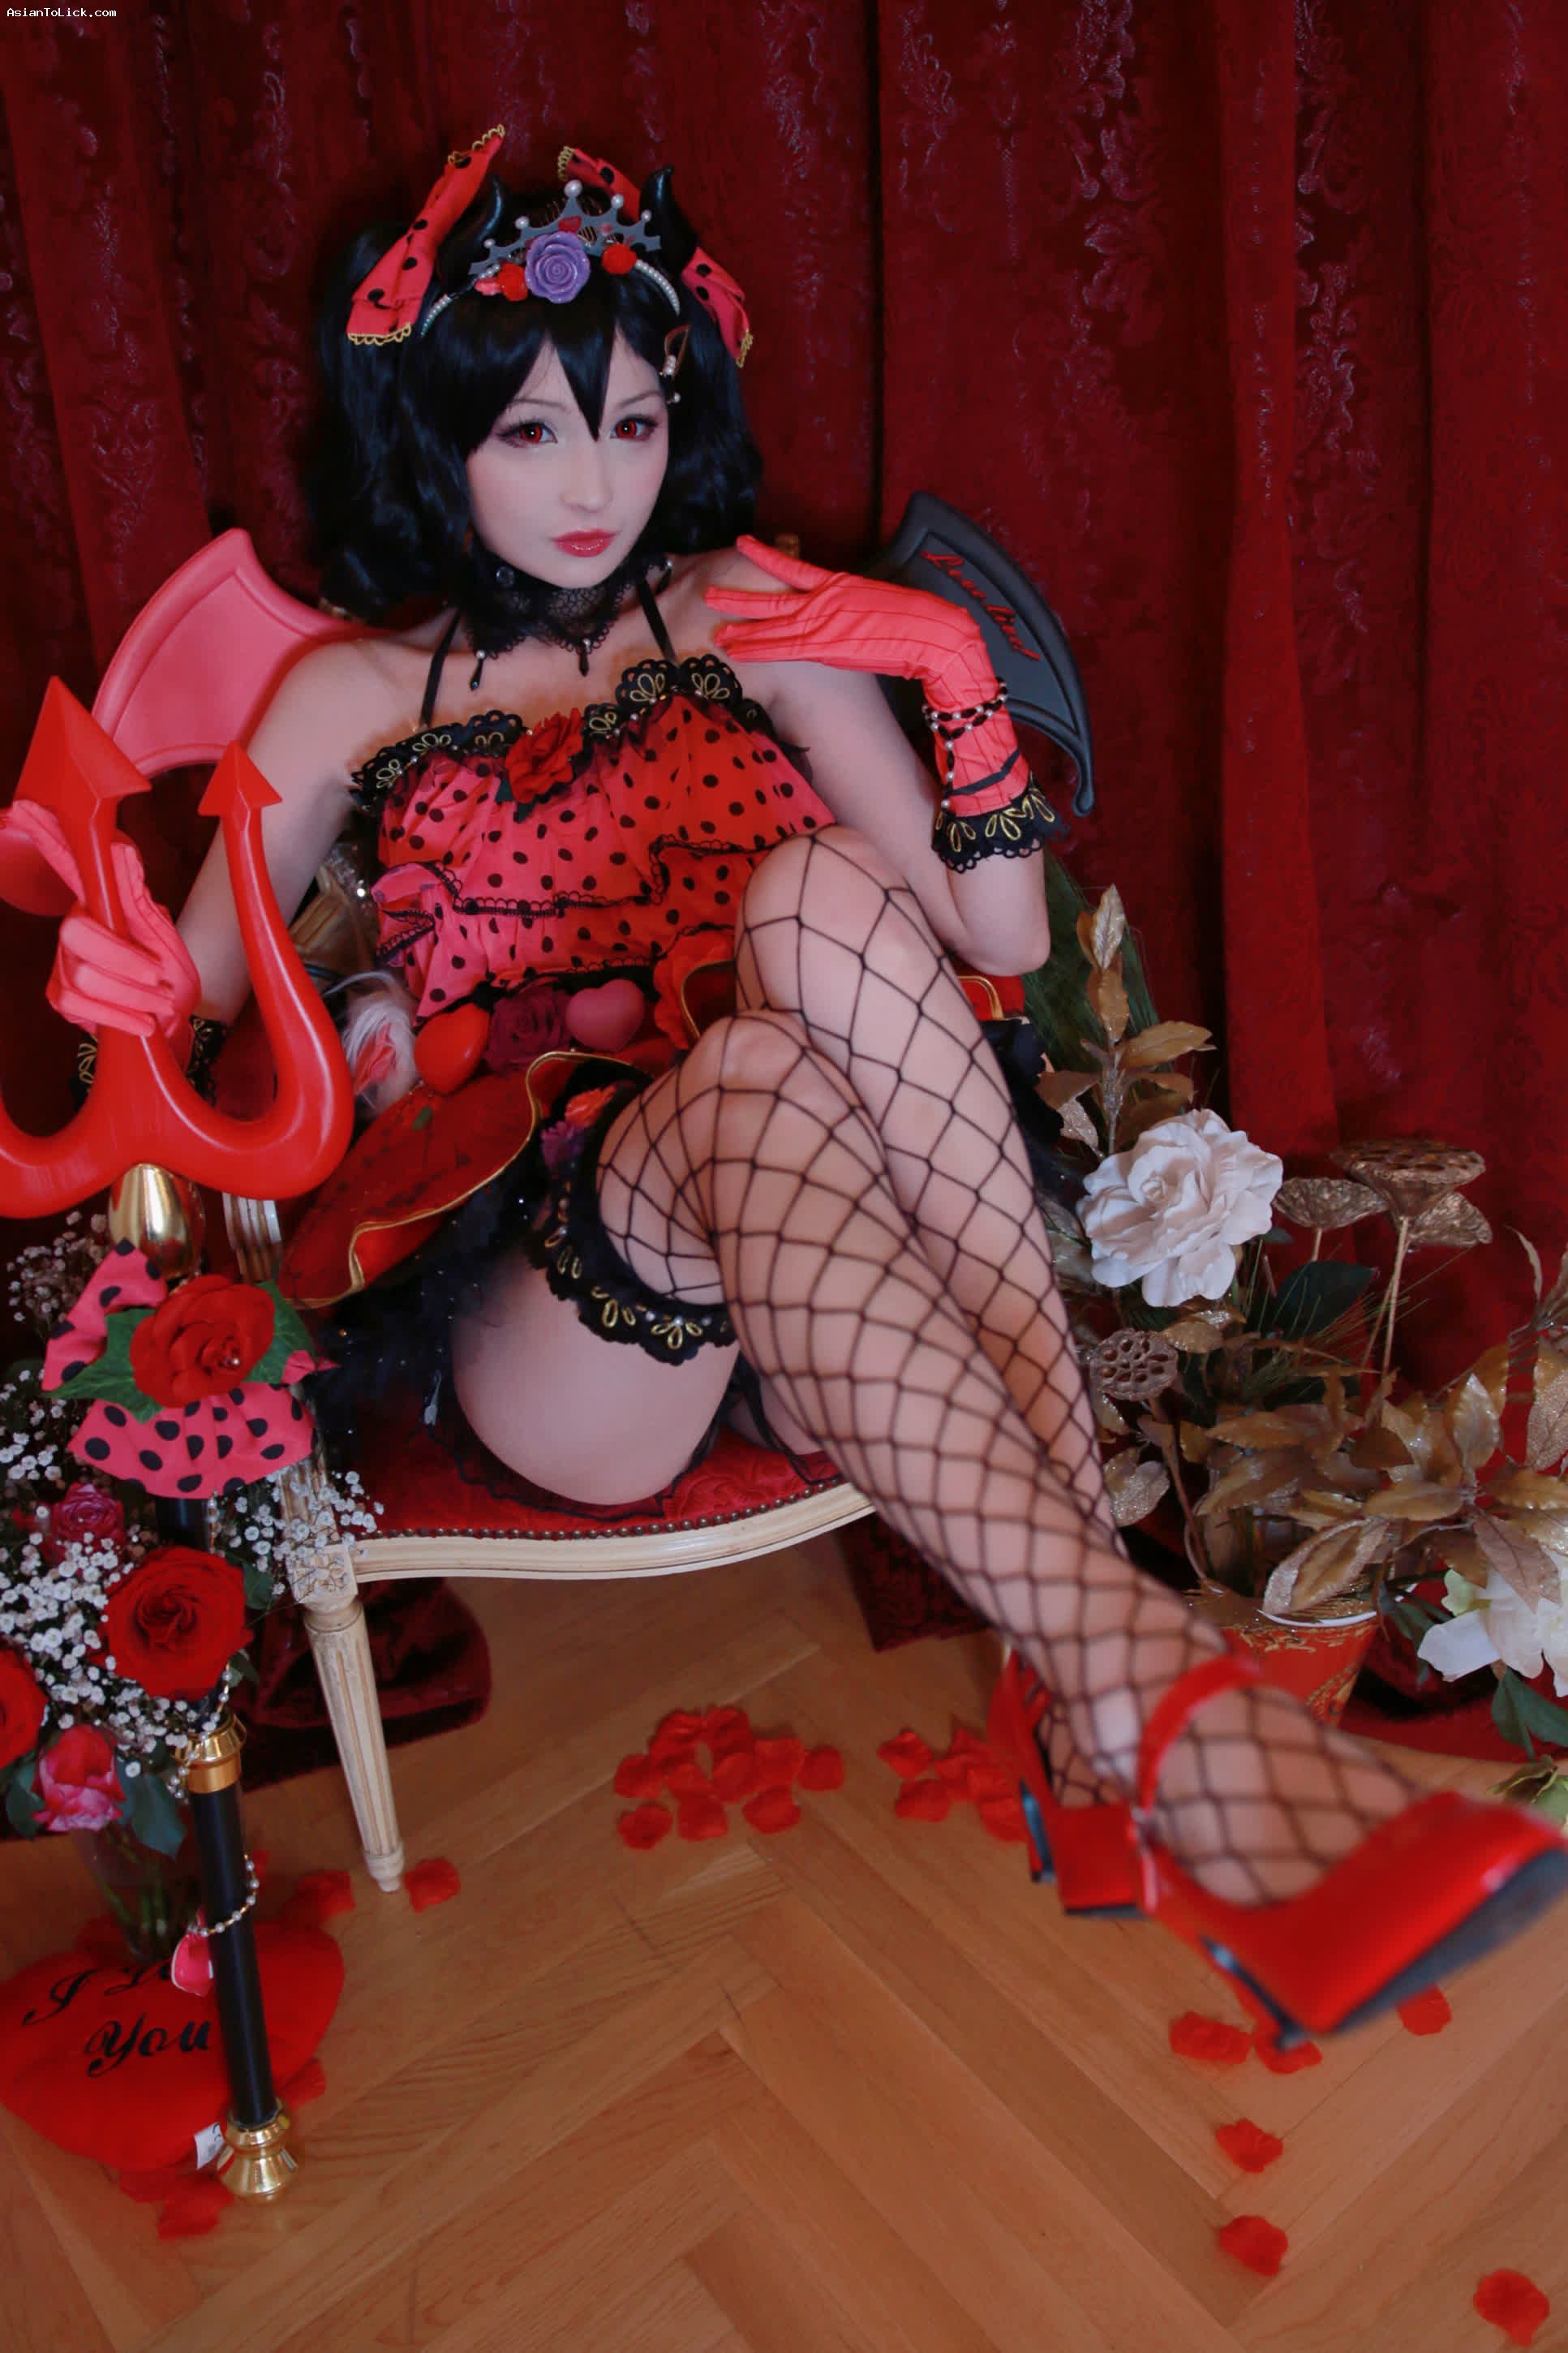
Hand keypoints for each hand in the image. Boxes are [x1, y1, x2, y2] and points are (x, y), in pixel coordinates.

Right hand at [0, 800, 198, 1041]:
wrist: (169, 1021)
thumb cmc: (167, 972)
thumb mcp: (161, 932)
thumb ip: (136, 894)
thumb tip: (120, 850)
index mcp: (99, 903)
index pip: (68, 866)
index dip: (47, 838)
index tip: (25, 809)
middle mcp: (73, 927)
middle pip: (77, 936)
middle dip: (125, 963)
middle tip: (158, 977)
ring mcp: (63, 962)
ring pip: (83, 977)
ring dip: (131, 994)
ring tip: (159, 1000)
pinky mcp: (60, 996)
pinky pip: (78, 1006)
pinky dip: (117, 1015)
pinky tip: (138, 1020)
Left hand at [704, 535, 996, 708]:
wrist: (931, 634)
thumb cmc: (912, 621)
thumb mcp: (873, 602)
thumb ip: (847, 605)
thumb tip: (835, 612)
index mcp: (837, 582)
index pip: (791, 565)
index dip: (764, 555)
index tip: (741, 545)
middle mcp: (823, 599)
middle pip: (770, 596)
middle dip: (737, 596)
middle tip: (708, 592)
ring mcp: (822, 623)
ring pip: (770, 625)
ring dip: (741, 629)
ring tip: (716, 630)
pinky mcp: (825, 647)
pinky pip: (782, 648)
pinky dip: (757, 649)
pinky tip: (737, 651)